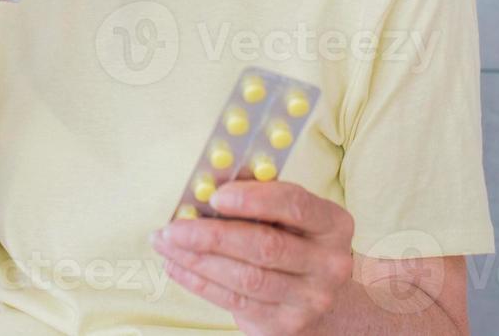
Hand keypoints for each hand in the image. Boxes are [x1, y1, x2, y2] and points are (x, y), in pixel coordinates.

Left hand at [149, 180, 353, 335]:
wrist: (322, 298)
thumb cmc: (296, 240)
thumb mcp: (291, 213)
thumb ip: (259, 192)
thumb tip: (210, 177)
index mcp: (333, 224)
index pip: (295, 205)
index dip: (253, 199)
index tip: (215, 195)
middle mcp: (329, 264)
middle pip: (266, 247)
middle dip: (213, 236)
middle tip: (174, 226)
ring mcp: (309, 300)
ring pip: (245, 279)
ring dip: (197, 259)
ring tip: (165, 242)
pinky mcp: (284, 325)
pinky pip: (234, 302)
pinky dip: (199, 282)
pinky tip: (176, 264)